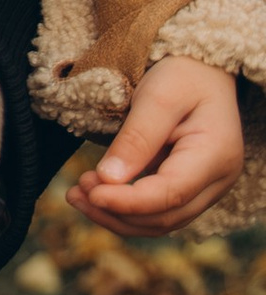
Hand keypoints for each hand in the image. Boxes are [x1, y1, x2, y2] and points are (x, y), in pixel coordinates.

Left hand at [67, 58, 246, 237]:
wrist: (203, 72)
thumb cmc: (184, 76)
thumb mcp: (158, 96)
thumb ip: (136, 137)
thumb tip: (109, 179)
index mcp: (216, 155)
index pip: (171, 194)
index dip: (128, 202)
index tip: (91, 193)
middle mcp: (217, 180)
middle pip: (165, 216)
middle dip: (117, 212)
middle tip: (76, 191)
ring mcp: (206, 188)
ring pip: (160, 222)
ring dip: (117, 216)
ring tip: (79, 195)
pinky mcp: (189, 189)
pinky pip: (157, 211)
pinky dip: (125, 210)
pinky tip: (95, 195)